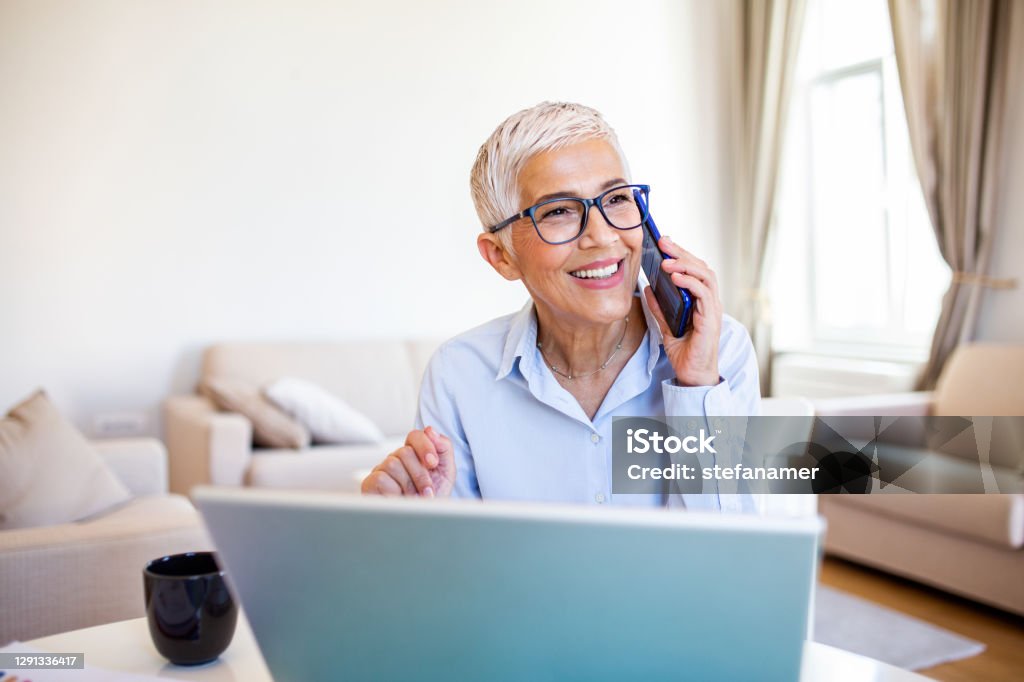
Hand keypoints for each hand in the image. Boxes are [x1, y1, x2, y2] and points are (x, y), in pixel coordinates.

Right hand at [360, 426, 455, 496]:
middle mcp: (396, 459)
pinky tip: (400, 501)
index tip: (433, 463)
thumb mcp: (446, 473)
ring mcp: (381, 470)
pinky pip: (381, 478)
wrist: (423, 524)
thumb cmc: (433, 498)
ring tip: (415, 499)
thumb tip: (431, 430)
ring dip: (409, 485)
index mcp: (414, 454)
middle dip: (420, 474)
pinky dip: (395, 492)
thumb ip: (443, 449)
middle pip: (405, 452)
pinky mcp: (369, 484)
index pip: (415, 436)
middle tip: (427, 491)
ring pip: (393, 464)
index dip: (425, 445)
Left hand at [643, 235, 721, 386]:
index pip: (695, 270)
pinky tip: (675, 276)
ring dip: (685, 265)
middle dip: (682, 252)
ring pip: (706, 276)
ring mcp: (712, 309)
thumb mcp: (666, 326)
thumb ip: (659, 308)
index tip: (664, 243)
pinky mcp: (710, 319)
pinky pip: (704, 294)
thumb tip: (647, 288)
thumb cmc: (685, 352)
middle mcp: (710, 302)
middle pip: (701, 267)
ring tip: (666, 261)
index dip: (681, 255)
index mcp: (701, 301)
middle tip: (664, 242)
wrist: (692, 375)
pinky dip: (690, 282)